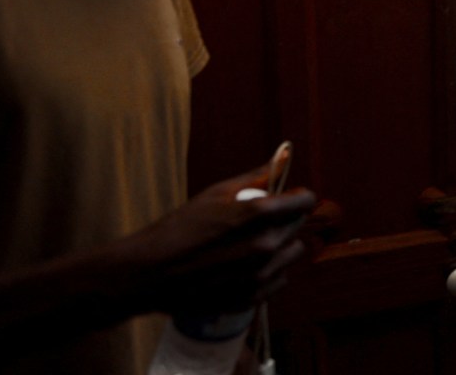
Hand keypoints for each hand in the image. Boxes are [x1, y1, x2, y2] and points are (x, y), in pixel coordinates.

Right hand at [118, 166, 316, 315]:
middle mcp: (266, 245)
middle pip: (298, 226)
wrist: (150, 273)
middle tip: (261, 220)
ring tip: (253, 243)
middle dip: (286, 219)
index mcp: (259, 215)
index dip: (298, 197)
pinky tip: (247, 266)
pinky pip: (279, 279)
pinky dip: (269, 271)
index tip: (289, 197)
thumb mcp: (217, 193)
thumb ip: (256, 177)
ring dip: (280, 246)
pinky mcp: (253, 297)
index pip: (305, 201)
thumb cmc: (181, 228)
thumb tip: (282, 158)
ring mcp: (261, 275)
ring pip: (292, 254)